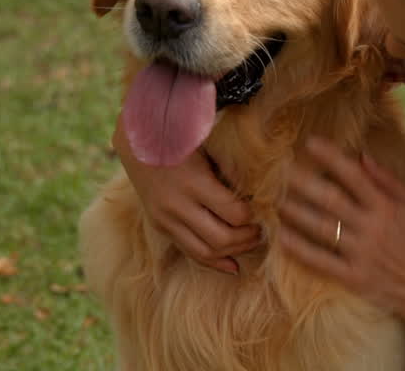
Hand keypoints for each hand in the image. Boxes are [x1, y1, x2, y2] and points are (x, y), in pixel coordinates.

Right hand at [112, 116, 260, 273]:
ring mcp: (166, 219)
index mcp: (194, 182)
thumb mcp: (209, 147)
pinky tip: (232, 266)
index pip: (235, 213)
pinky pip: (190, 252)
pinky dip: (213, 262)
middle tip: (263, 231)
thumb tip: (262, 192)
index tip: (266, 209)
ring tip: (252, 243)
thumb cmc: (183, 138)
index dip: (254, 216)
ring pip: (205, 252)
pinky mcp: (160, 226)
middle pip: (222, 239)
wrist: (139, 142)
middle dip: (248, 238)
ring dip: (234, 252)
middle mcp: (177, 205)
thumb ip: (231, 169)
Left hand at [277, 136, 404, 326]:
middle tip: (282, 171)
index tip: (310, 143)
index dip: (331, 157)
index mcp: (386, 206)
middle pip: (331, 200)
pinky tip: (282, 236)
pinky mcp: (352, 276)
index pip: (354, 175)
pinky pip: (320, 260)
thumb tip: (360, 156)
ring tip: (278, 201)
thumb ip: (386, 180)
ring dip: (297, 213)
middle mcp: (371, 226)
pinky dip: (299, 248)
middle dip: (304, 183)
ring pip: (321, 228)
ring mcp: (360, 252)